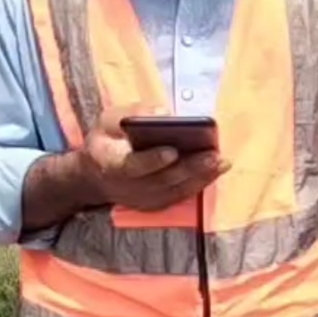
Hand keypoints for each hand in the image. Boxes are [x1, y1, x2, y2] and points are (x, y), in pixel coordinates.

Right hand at [79, 105, 228, 212]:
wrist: (95, 175)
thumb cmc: (107, 140)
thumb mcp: (109, 119)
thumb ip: (133, 114)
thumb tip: (163, 112)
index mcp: (110, 163)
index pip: (131, 165)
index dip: (152, 160)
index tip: (172, 151)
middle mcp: (127, 187)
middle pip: (161, 180)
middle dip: (190, 168)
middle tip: (214, 155)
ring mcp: (142, 199)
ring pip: (175, 190)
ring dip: (201, 177)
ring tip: (222, 161)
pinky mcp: (155, 204)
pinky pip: (181, 195)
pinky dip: (200, 183)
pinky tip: (216, 170)